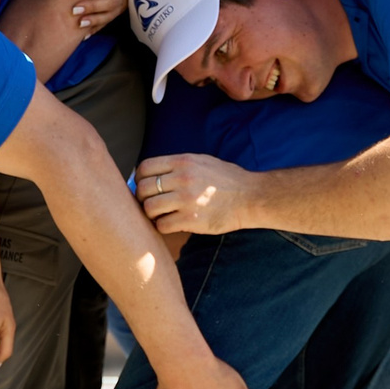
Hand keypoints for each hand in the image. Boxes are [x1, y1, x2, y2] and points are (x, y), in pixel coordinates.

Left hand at [133, 151, 257, 235]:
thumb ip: (177, 166)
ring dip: (152, 214)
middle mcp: (182, 179)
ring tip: (162, 215)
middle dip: (143, 198)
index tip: (145, 187)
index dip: (139, 179)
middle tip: (151, 204)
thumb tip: (150, 174)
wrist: (250, 197)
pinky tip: (172, 223)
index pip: (145, 168)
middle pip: (143, 189)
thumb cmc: (226, 180)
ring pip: (149, 208)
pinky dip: (163, 226)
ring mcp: (186, 200)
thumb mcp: (201, 161)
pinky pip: (162, 225)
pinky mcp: (191, 220)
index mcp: (183, 162)